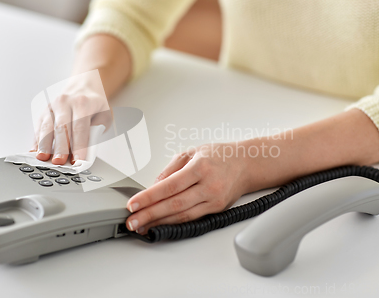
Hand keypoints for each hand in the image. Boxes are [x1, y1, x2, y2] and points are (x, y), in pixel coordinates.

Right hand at [32, 71, 110, 163]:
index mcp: (83, 102)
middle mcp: (65, 102)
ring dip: (45, 144)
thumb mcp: (104, 115)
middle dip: (60, 147)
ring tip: (43, 158)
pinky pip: (39, 127)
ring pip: (47, 127)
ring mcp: (53, 106)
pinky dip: (37, 140)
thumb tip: (87, 150)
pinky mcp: (45, 111)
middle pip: (62, 127)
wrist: (83, 85)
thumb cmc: (94, 103)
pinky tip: (35, 151)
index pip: (80, 127)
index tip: (78, 160)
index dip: (79, 145)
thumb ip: (96, 131)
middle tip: (59, 162)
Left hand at [125, 143, 250, 233]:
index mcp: (200, 167)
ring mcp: (214, 200)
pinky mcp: (217, 210)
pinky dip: (174, 223)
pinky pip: (191, 219)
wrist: (246, 164)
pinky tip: (161, 225)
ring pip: (182, 216)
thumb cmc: (219, 155)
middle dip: (150, 215)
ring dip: (159, 223)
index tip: (133, 204)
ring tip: (141, 226)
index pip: (170, 185)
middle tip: (131, 221)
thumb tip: (152, 186)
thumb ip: (170, 169)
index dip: (149, 197)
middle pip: (174, 204)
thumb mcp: (191, 152)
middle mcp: (209, 186)